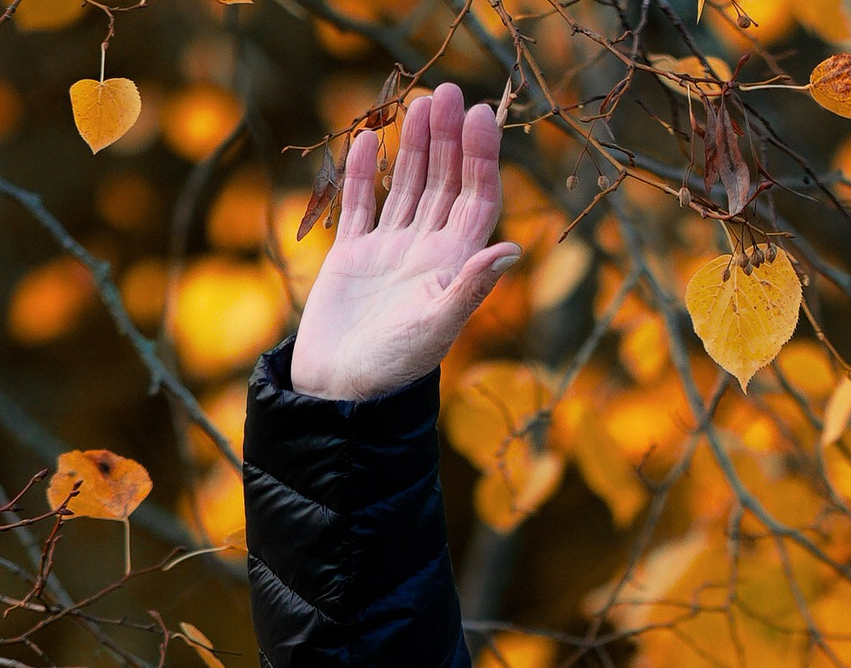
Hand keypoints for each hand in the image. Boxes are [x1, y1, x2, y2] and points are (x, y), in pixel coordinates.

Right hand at [289, 82, 522, 401]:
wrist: (342, 392)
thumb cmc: (394, 367)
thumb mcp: (437, 326)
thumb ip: (469, 286)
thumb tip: (509, 248)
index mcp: (454, 266)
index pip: (476, 200)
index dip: (481, 158)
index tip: (481, 116)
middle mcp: (427, 252)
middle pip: (445, 184)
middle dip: (449, 139)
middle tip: (449, 91)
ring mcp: (390, 251)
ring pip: (408, 186)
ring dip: (414, 146)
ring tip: (420, 103)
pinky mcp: (353, 256)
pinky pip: (361, 205)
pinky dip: (362, 174)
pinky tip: (365, 141)